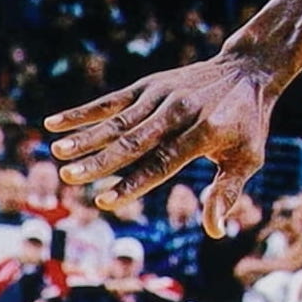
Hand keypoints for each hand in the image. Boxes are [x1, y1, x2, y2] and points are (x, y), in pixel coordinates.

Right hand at [45, 53, 275, 231]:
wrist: (247, 71)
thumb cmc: (247, 124)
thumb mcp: (247, 158)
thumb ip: (226, 193)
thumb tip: (215, 231)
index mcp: (204, 133)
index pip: (162, 163)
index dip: (133, 183)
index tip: (104, 201)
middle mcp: (179, 112)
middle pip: (134, 141)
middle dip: (100, 161)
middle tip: (68, 176)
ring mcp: (161, 96)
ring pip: (118, 120)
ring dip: (86, 136)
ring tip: (57, 152)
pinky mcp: (149, 85)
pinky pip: (111, 101)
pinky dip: (83, 112)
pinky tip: (53, 124)